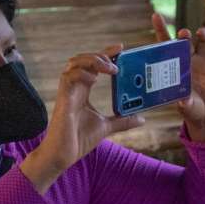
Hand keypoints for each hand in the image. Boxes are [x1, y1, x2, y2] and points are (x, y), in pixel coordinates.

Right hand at [21, 46, 144, 193]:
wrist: (63, 155)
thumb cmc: (78, 140)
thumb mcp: (106, 127)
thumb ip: (122, 121)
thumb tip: (141, 118)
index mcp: (82, 90)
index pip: (93, 65)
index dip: (105, 53)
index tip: (120, 47)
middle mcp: (74, 88)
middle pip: (83, 59)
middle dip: (99, 55)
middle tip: (116, 63)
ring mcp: (67, 92)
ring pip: (74, 63)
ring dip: (92, 61)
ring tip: (108, 68)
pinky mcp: (63, 99)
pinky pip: (68, 77)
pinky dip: (81, 73)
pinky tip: (93, 78)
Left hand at [152, 13, 204, 141]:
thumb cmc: (190, 109)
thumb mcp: (187, 107)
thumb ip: (185, 103)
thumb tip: (182, 101)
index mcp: (173, 66)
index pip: (165, 45)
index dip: (161, 30)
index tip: (156, 15)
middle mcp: (186, 58)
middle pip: (184, 42)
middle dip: (183, 37)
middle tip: (183, 35)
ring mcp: (202, 59)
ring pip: (202, 42)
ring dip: (201, 35)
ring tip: (201, 33)